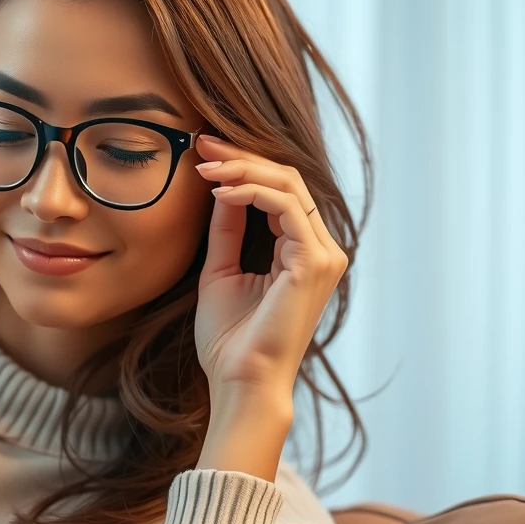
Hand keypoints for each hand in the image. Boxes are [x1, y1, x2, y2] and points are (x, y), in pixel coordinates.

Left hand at [192, 134, 348, 449]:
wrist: (239, 381)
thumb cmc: (229, 339)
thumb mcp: (220, 271)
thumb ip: (226, 230)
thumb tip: (220, 187)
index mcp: (303, 251)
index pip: (279, 189)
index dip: (241, 164)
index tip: (201, 151)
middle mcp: (321, 249)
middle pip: (287, 179)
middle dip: (241, 155)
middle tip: (200, 143)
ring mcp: (324, 256)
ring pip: (288, 185)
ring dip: (242, 169)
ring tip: (203, 166)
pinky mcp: (315, 263)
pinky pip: (286, 207)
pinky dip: (250, 192)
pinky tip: (219, 190)